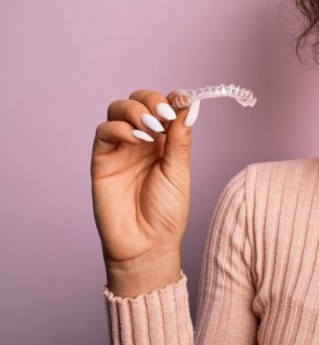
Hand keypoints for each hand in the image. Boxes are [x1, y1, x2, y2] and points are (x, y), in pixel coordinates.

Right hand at [91, 89, 199, 296]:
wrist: (147, 245)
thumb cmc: (167, 212)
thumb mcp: (180, 172)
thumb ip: (180, 138)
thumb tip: (190, 104)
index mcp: (165, 141)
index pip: (164, 105)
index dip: (171, 98)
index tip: (182, 99)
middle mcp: (141, 140)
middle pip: (139, 101)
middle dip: (151, 100)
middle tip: (163, 116)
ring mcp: (120, 148)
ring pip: (118, 110)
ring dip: (135, 110)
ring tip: (151, 128)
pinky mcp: (101, 159)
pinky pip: (104, 132)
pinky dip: (120, 128)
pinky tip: (136, 139)